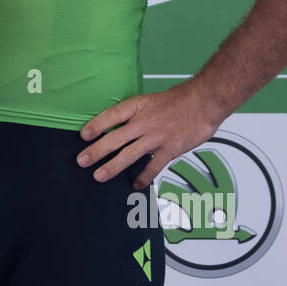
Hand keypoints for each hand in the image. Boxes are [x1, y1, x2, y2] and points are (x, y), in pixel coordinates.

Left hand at [76, 82, 222, 189]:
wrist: (204, 102)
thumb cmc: (178, 100)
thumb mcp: (150, 100)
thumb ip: (134, 114)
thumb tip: (117, 126)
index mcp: (137, 106)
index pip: (111, 115)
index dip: (96, 125)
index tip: (83, 135)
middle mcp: (144, 122)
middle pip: (115, 138)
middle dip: (96, 151)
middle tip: (82, 161)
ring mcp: (156, 137)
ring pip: (129, 155)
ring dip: (112, 167)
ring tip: (99, 176)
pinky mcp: (169, 150)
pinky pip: (153, 167)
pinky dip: (143, 177)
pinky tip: (135, 185)